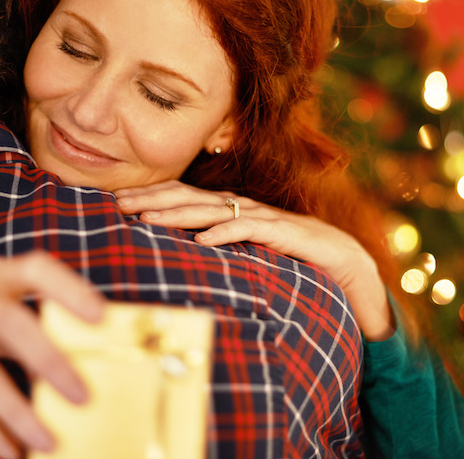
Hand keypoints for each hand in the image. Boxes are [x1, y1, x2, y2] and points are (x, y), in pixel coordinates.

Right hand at [0, 251, 104, 458]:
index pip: (37, 271)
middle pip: (13, 325)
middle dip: (49, 362)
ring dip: (18, 412)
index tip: (101, 315)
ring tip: (49, 441)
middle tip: (83, 396)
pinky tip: (9, 449)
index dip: (70, 290)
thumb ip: (25, 318)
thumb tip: (80, 359)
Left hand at [115, 180, 393, 341]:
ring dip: (179, 214)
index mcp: (232, 212)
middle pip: (191, 198)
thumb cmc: (293, 262)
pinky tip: (203, 240)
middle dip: (153, 199)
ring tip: (146, 219)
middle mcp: (245, 209)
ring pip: (215, 210)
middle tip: (116, 203)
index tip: (114, 202)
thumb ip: (218, 254)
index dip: (151, 197)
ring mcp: (267, 219)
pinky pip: (254, 231)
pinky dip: (227, 233)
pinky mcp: (289, 233)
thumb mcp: (247, 258)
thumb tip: (177, 259)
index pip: (184, 198)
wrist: (349, 266)